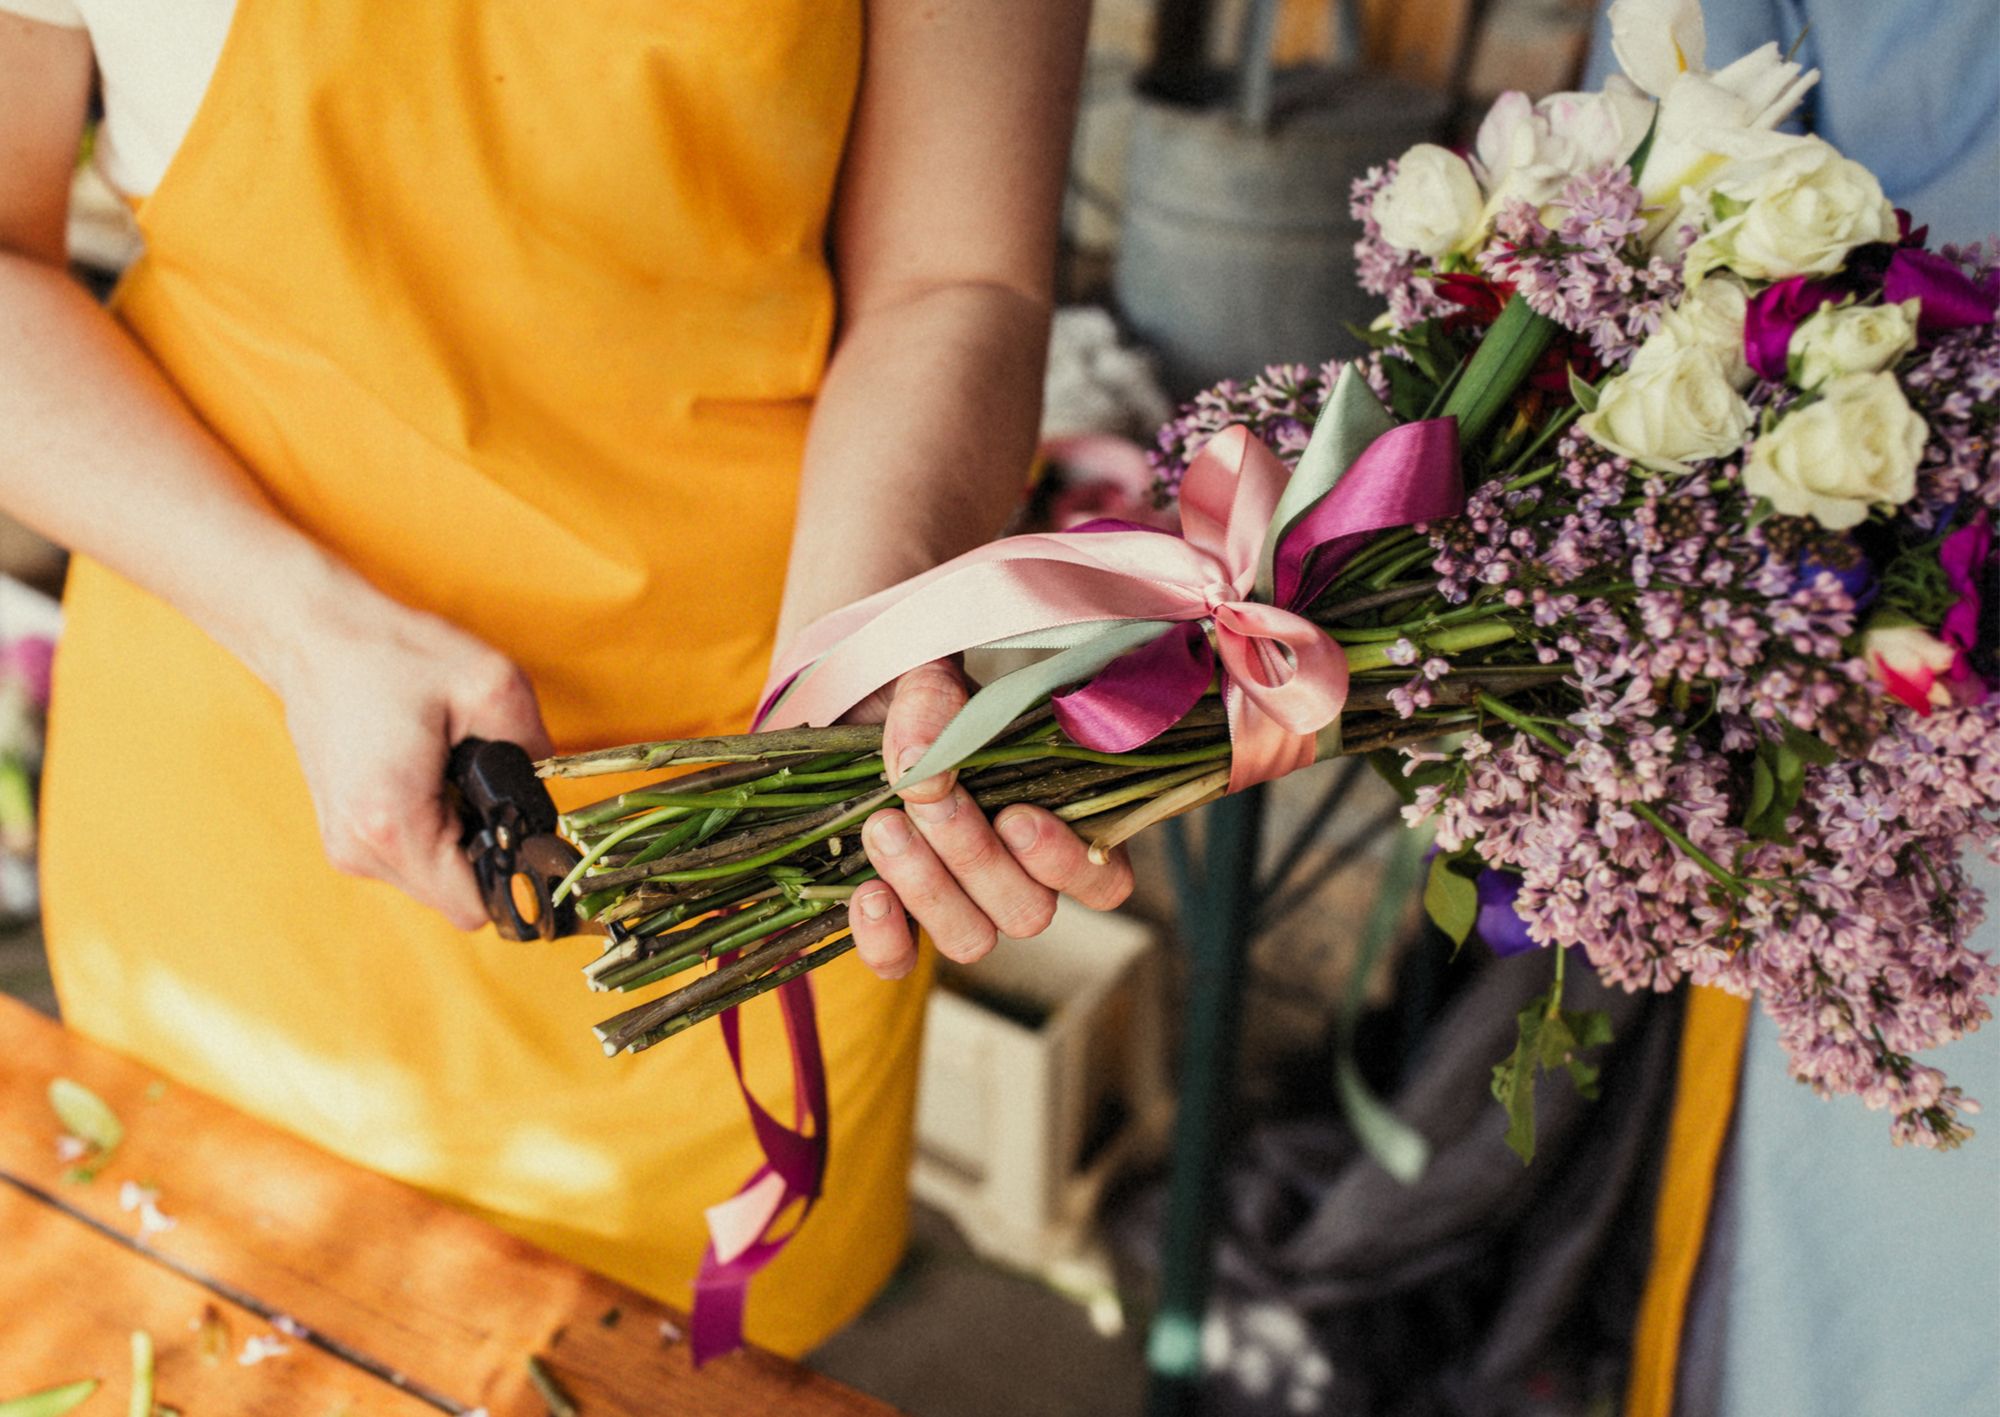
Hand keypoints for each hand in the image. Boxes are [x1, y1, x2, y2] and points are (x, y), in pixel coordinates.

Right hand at [256, 562, 552, 930]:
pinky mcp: (343, 834)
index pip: (475, 906)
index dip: (513, 874)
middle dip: (484, 848)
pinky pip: (409, 856)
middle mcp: (360, 849)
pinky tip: (425, 776)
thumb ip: (535, 749)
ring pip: (433, 879)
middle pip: (457, 895)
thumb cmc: (391, 655)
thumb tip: (551, 796)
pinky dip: (430, 827)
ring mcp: (345, 846)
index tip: (521, 831)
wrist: (314, 636)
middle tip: (479, 783)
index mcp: (393, 823)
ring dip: (457, 837)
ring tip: (446, 772)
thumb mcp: (492, 685)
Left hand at [848, 660, 1133, 979]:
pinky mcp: (899, 925)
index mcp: (1059, 822)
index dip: (1067, 863)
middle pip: (1028, 913)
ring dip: (928, 888)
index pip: (1104, 882)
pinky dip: (885, 938)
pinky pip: (901, 964)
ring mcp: (960, 908)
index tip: (1015, 815)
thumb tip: (923, 770)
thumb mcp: (933, 679)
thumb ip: (937, 707)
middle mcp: (1018, 879)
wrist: (850, 712)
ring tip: (884, 826)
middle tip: (927, 799)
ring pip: (972, 941)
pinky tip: (866, 893)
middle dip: (974, 856)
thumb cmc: (919, 701)